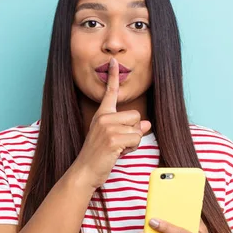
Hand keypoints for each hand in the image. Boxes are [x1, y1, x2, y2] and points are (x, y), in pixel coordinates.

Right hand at [74, 57, 151, 189]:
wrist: (85, 171)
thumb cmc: (100, 156)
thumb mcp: (115, 139)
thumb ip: (131, 129)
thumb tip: (147, 123)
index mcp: (102, 114)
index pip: (110, 92)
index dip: (113, 76)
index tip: (114, 61)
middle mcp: (103, 117)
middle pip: (136, 115)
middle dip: (134, 131)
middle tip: (119, 143)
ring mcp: (107, 127)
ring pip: (138, 129)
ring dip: (133, 142)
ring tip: (117, 149)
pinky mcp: (112, 139)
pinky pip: (136, 139)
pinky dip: (131, 149)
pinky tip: (118, 153)